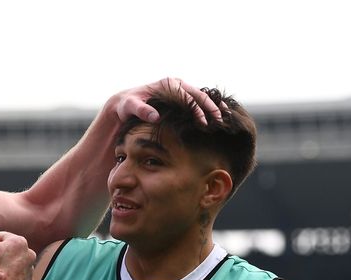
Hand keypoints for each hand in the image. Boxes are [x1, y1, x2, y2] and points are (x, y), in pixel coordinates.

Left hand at [111, 77, 226, 124]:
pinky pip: (197, 100)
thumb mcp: (130, 107)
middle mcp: (176, 84)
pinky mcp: (181, 96)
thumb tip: (155, 116)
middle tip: (219, 121)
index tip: (203, 124)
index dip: (197, 110)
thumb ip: (141, 110)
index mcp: (167, 85)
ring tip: (224, 118)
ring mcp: (180, 89)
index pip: (187, 97)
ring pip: (201, 96)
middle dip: (210, 108)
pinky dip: (208, 107)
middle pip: (198, 95)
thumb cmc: (128, 105)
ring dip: (213, 106)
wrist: (126, 103)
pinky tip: (217, 116)